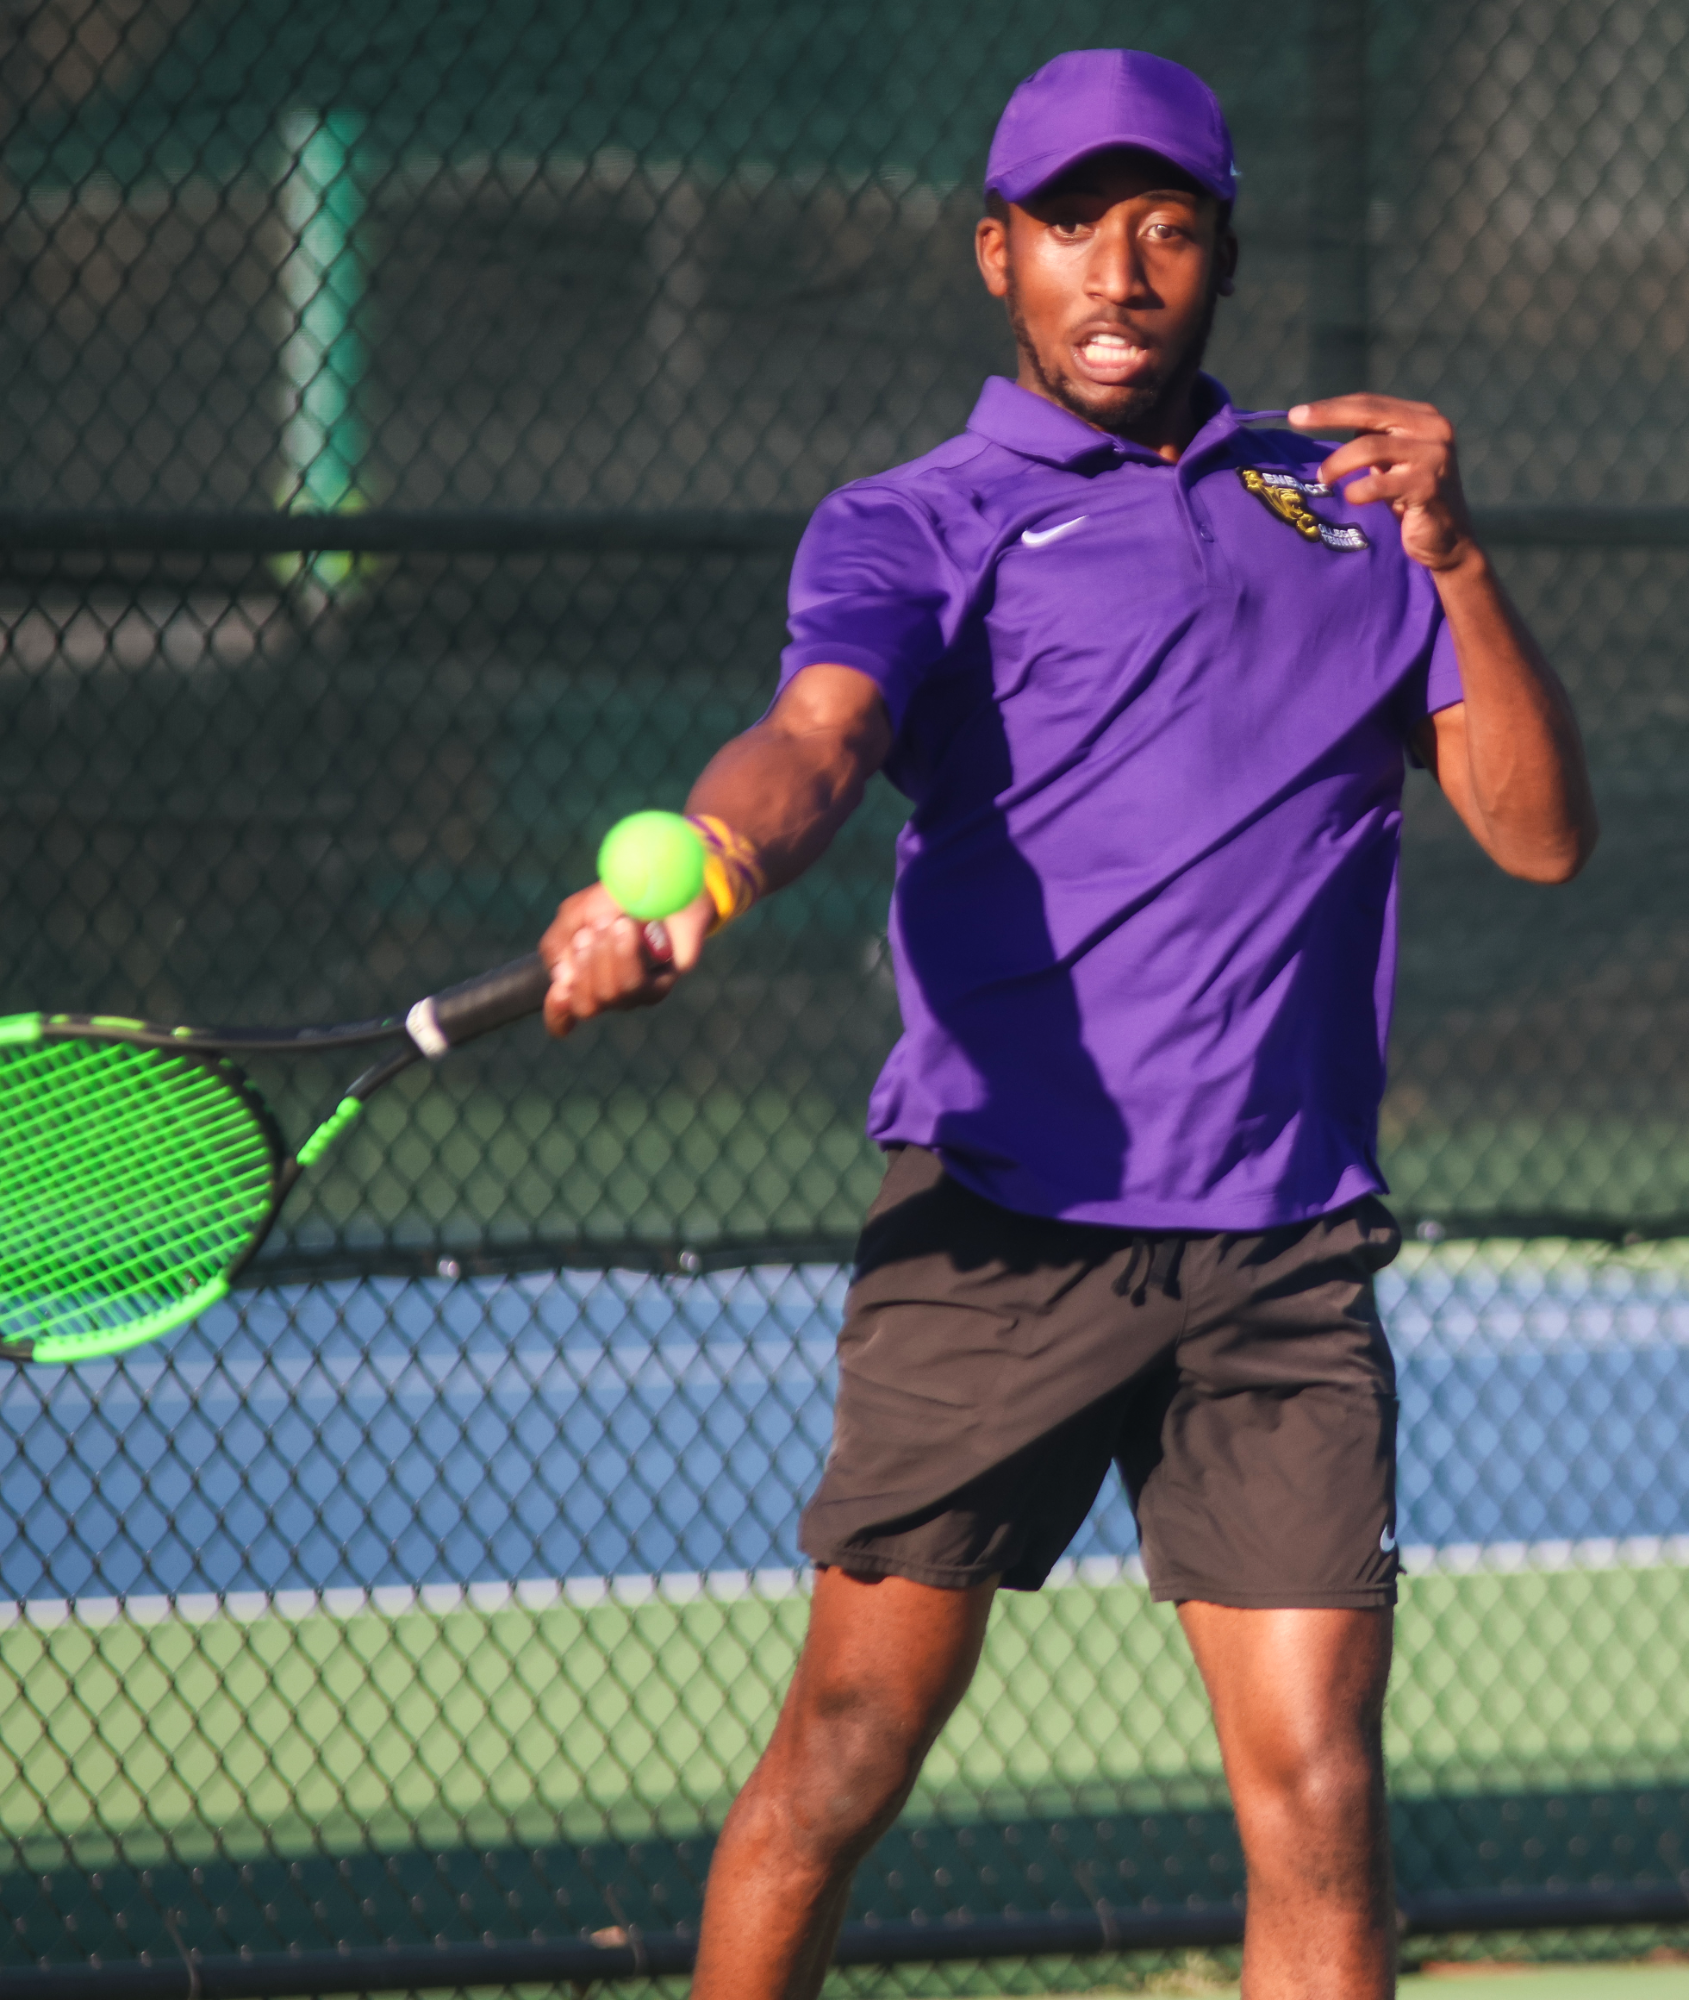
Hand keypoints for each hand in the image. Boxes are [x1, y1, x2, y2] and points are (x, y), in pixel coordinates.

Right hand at [539, 883, 714, 1037]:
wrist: (662, 882)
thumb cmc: (616, 900)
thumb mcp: (576, 914)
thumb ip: (558, 944)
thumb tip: (562, 979)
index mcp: (583, 978)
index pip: (564, 1016)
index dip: (557, 1013)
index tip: (560, 989)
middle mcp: (609, 991)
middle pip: (586, 1007)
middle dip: (583, 967)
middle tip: (590, 932)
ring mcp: (637, 992)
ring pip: (611, 995)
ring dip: (606, 956)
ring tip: (616, 923)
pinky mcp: (662, 983)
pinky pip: (637, 984)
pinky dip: (626, 953)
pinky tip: (629, 928)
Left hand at [1288, 395, 1477, 573]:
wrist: (1448, 539)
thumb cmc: (1411, 497)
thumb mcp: (1392, 461)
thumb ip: (1373, 439)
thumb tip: (1329, 420)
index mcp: (1423, 418)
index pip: (1371, 404)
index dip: (1333, 406)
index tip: (1297, 414)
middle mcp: (1432, 430)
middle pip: (1370, 413)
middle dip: (1329, 415)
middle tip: (1296, 421)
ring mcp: (1433, 457)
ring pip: (1370, 447)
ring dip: (1338, 463)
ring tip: (1324, 479)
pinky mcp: (1427, 487)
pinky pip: (1379, 484)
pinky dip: (1357, 491)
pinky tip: (1351, 498)